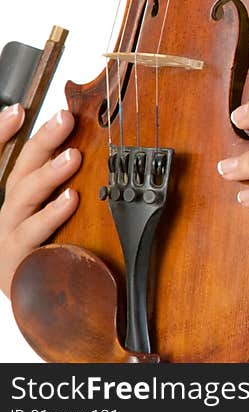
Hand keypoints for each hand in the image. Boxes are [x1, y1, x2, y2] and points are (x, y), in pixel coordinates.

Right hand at [0, 105, 80, 298]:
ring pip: (23, 199)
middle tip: (64, 119)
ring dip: (49, 175)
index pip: (4, 159)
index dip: (2, 133)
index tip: (19, 109)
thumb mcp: (48, 215)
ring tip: (72, 156)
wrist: (32, 302)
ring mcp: (9, 236)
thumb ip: (56, 186)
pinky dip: (52, 216)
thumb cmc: (43, 252)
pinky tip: (71, 199)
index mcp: (14, 199)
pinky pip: (35, 235)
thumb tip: (77, 148)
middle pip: (19, 171)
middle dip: (40, 142)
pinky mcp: (19, 260)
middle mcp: (7, 213)